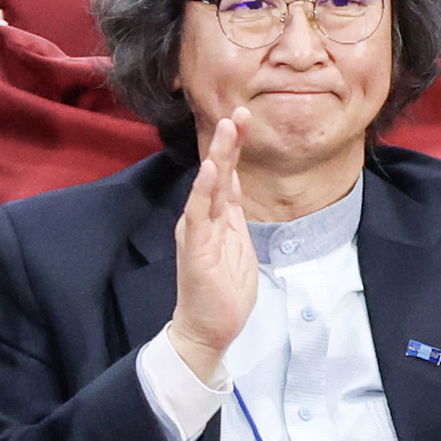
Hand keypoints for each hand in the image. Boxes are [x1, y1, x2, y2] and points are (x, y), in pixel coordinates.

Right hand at [165, 113, 259, 382]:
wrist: (208, 328)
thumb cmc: (224, 292)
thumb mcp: (239, 244)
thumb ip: (232, 213)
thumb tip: (231, 180)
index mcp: (216, 218)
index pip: (226, 174)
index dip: (234, 146)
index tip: (244, 118)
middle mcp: (202, 219)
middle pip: (217, 172)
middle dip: (228, 142)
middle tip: (238, 112)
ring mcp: (198, 232)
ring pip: (208, 186)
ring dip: (218, 156)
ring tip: (227, 129)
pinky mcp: (196, 249)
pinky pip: (200, 215)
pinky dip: (204, 191)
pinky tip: (211, 171)